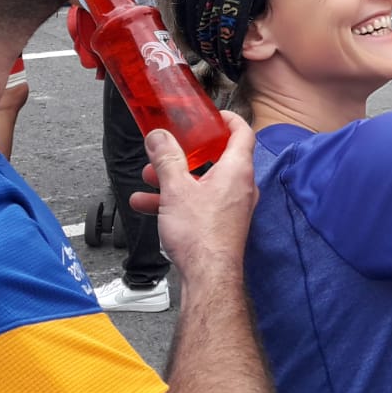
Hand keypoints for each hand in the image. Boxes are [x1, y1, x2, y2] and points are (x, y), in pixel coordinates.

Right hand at [131, 114, 257, 286]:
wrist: (208, 277)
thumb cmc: (201, 234)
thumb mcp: (176, 189)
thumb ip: (166, 159)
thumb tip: (159, 136)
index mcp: (237, 170)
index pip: (242, 132)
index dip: (228, 119)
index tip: (213, 115)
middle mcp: (241, 186)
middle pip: (217, 158)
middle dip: (186, 154)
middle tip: (168, 150)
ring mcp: (233, 207)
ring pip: (203, 183)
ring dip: (175, 179)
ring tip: (148, 179)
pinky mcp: (223, 224)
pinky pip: (200, 203)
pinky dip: (178, 200)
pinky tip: (149, 206)